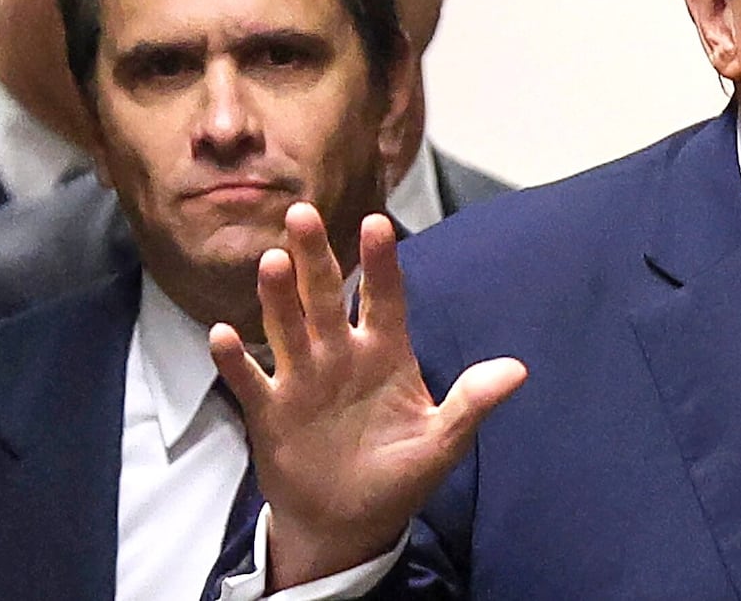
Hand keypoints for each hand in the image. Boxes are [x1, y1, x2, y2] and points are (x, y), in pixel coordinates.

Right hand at [209, 203, 526, 589]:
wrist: (348, 526)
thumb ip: (471, 403)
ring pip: (287, 327)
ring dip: (278, 297)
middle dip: (316, 258)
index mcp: (386, 354)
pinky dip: (234, 360)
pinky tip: (222, 333)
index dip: (381, 263)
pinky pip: (249, 379)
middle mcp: (340, 355)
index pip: (385, 298)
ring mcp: (302, 380)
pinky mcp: (269, 412)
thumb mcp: (441, 443)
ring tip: (272, 262)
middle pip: (326, 297)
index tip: (377, 223)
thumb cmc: (398, 477)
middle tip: (304, 215)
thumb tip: (518, 370)